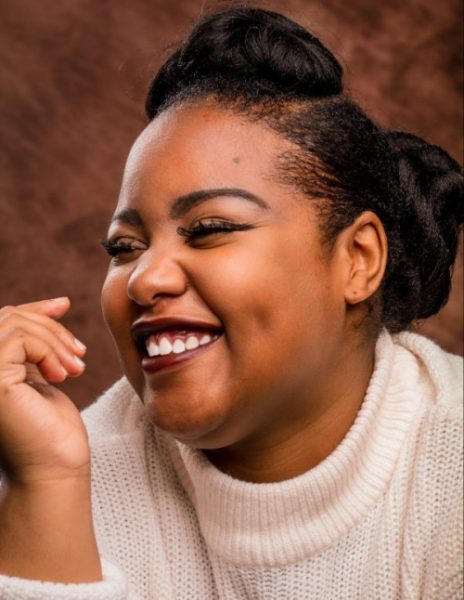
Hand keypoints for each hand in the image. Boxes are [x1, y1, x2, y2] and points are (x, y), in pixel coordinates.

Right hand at [0, 297, 89, 485]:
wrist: (54, 469)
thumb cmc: (50, 429)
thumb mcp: (42, 373)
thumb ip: (34, 344)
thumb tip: (58, 303)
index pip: (1, 321)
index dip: (33, 309)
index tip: (64, 305)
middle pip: (9, 318)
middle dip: (52, 329)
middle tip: (80, 354)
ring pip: (17, 325)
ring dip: (56, 342)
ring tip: (76, 369)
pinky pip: (21, 339)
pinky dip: (50, 350)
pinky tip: (64, 376)